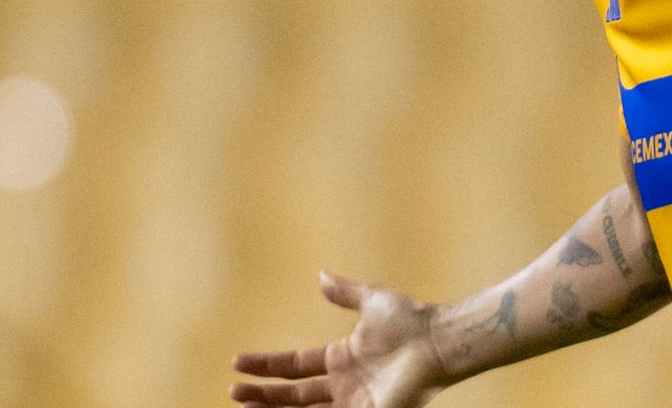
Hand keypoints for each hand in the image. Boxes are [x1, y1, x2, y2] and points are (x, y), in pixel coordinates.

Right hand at [231, 271, 449, 407]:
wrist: (437, 341)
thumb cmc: (411, 321)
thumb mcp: (372, 301)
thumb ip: (346, 292)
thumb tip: (321, 276)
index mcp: (342, 359)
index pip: (294, 367)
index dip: (266, 366)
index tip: (237, 363)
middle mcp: (344, 385)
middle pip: (293, 396)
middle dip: (262, 395)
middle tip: (234, 393)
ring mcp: (354, 404)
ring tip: (244, 407)